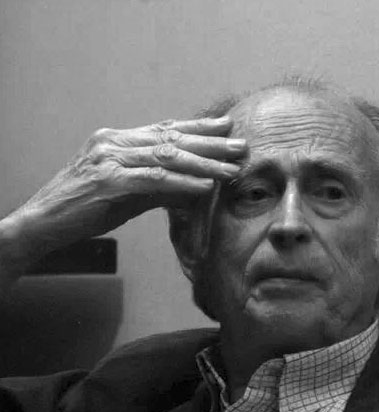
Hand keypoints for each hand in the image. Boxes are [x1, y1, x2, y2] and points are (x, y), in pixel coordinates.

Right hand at [2, 116, 245, 268]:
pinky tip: (206, 186)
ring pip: (167, 157)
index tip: (225, 127)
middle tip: (240, 146)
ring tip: (232, 169)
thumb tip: (194, 188)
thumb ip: (159, 187)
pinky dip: (183, 183)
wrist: (44, 222)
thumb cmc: (86, 208)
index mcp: (118, 140)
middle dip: (210, 144)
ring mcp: (109, 158)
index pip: (165, 129)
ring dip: (204, 164)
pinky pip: (154, 180)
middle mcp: (114, 141)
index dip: (198, 128)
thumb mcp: (128, 194)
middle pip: (172, 139)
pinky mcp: (108, 180)